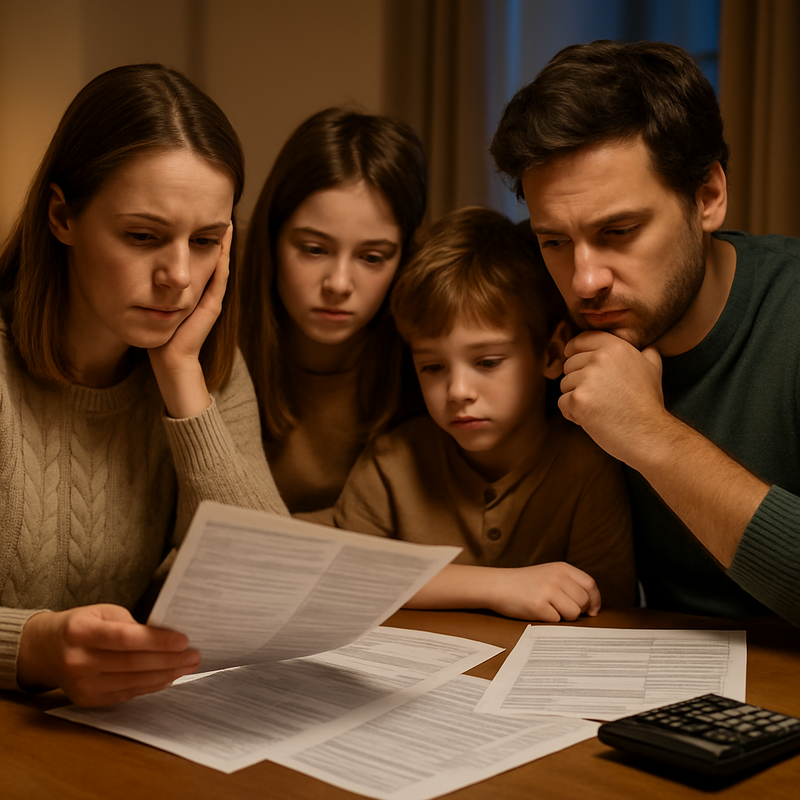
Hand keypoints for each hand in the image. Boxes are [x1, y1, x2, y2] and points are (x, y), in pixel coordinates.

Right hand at [17, 605, 200, 706]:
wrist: (46, 651)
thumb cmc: (82, 625)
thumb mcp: (102, 612)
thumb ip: (130, 624)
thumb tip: (166, 636)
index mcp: (80, 631)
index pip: (124, 638)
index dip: (156, 641)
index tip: (183, 640)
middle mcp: (78, 661)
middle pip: (132, 663)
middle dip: (169, 660)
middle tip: (195, 656)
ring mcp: (82, 685)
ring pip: (132, 682)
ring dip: (166, 675)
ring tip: (188, 667)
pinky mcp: (88, 700)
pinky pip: (126, 694)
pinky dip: (151, 686)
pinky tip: (168, 678)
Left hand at [148, 223, 231, 417]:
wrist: (169, 360)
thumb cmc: (158, 336)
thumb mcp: (151, 303)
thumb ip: (150, 287)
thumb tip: (136, 267)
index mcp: (191, 291)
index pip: (197, 257)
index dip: (198, 237)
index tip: (197, 215)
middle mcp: (205, 292)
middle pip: (211, 257)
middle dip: (213, 234)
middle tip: (219, 209)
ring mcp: (211, 298)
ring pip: (219, 263)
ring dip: (223, 242)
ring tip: (226, 219)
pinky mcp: (212, 305)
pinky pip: (219, 276)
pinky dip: (222, 258)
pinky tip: (222, 241)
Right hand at [407, 563, 600, 621]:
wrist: (497, 585)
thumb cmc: (524, 583)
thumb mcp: (549, 574)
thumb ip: (569, 583)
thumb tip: (592, 606)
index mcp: (562, 568)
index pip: (590, 585)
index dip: (594, 600)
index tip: (592, 610)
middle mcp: (557, 577)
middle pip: (584, 601)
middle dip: (577, 610)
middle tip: (562, 609)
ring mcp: (548, 591)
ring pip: (573, 613)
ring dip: (564, 616)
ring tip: (549, 609)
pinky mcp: (538, 606)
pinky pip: (557, 620)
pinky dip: (550, 620)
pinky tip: (538, 612)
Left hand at [559, 331, 667, 466]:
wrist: (649, 433)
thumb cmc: (648, 404)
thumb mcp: (653, 370)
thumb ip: (646, 354)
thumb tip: (648, 347)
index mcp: (615, 347)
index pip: (580, 340)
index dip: (573, 350)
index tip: (571, 358)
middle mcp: (599, 358)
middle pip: (569, 365)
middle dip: (578, 381)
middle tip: (599, 397)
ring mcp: (587, 379)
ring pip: (564, 385)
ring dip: (576, 398)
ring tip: (599, 408)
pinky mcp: (578, 399)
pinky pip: (562, 403)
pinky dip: (572, 414)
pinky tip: (592, 419)